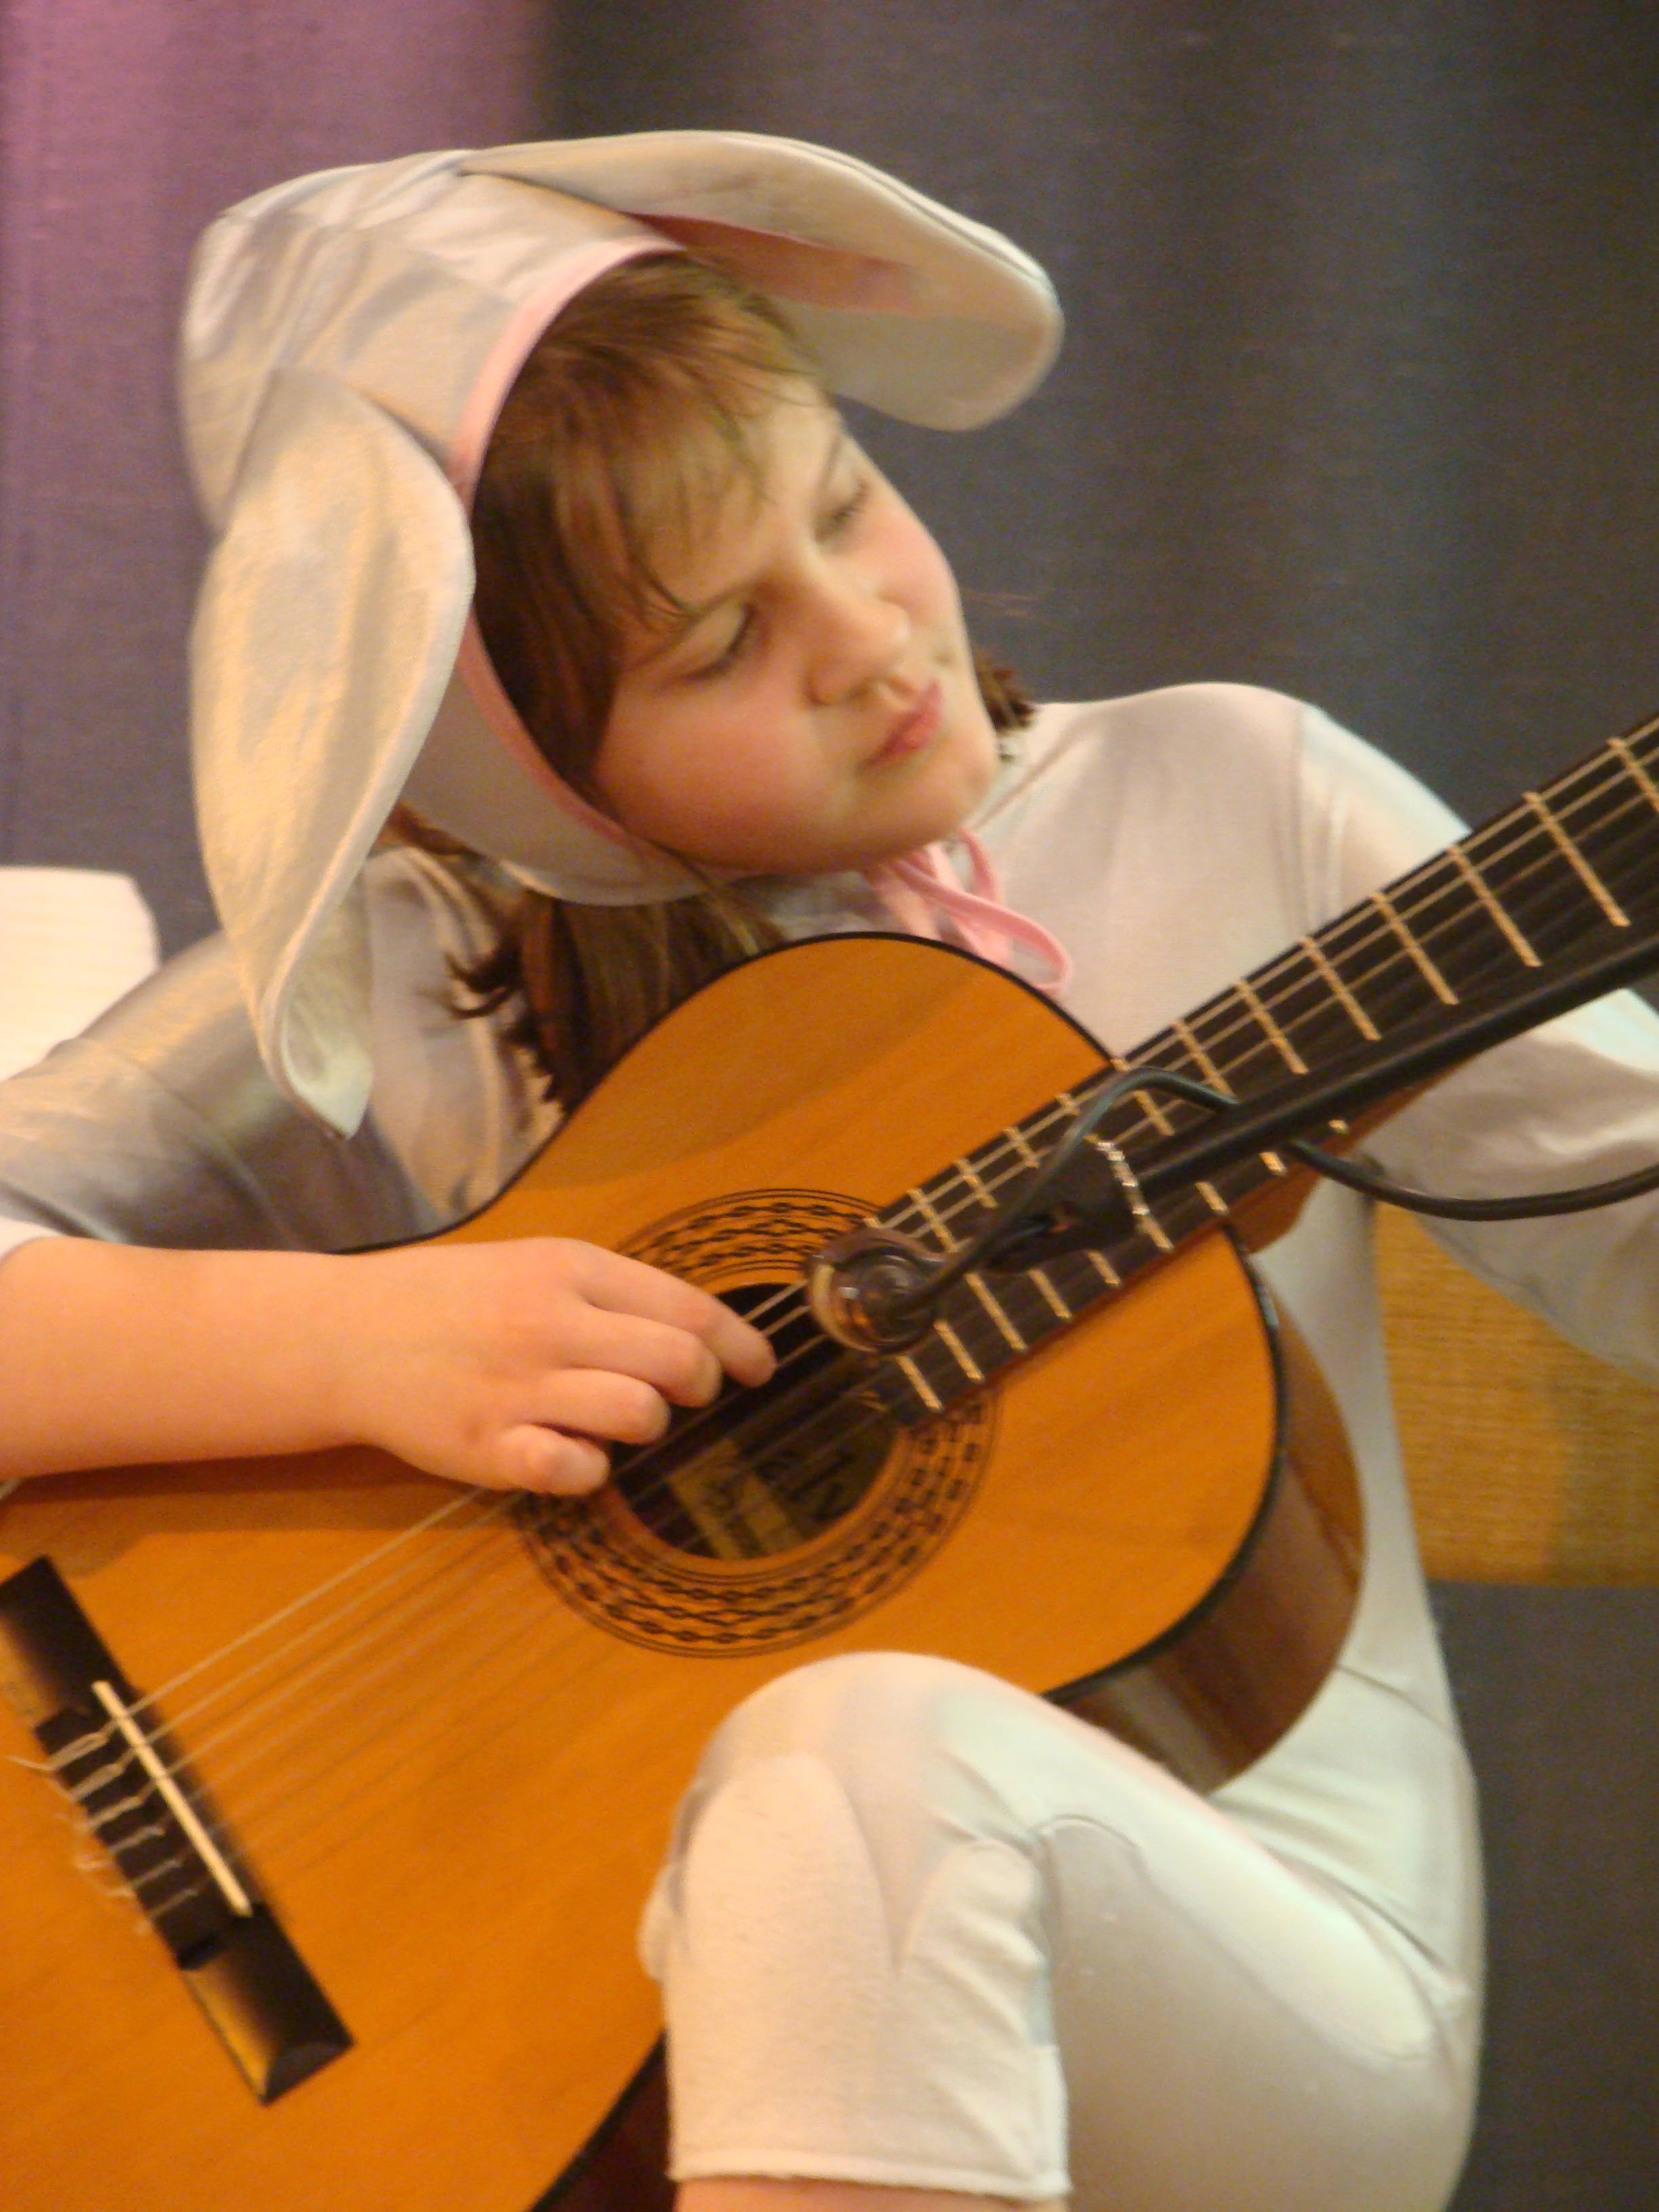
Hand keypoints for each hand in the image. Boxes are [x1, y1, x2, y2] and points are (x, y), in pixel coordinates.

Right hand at [326, 1238, 774, 1494]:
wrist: (347, 1334)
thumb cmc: (453, 1298)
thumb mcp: (533, 1265)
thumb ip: (609, 1292)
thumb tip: (699, 1331)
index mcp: (567, 1268)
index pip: (686, 1307)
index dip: (738, 1342)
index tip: (759, 1367)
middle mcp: (548, 1322)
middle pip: (677, 1362)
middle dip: (699, 1384)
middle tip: (687, 1394)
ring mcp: (518, 1388)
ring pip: (639, 1415)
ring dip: (645, 1424)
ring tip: (615, 1417)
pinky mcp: (488, 1449)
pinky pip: (577, 1471)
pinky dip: (590, 1470)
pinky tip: (570, 1453)